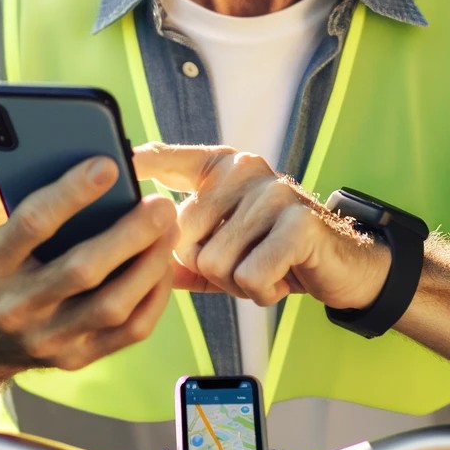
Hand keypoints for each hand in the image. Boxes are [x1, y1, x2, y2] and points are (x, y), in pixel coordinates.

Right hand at [0, 131, 179, 370]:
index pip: (34, 224)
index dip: (72, 193)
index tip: (108, 164)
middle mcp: (17, 307)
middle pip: (82, 270)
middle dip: (129, 234)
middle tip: (160, 203)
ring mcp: (48, 339)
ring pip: (112, 305)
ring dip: (149, 264)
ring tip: (171, 227)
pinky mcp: (76, 358)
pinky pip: (129, 331)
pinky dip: (154, 297)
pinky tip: (164, 263)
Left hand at [133, 143, 390, 309]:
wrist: (342, 266)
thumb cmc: (273, 253)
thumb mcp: (222, 249)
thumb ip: (178, 249)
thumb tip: (130, 253)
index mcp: (220, 167)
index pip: (167, 159)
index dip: (137, 162)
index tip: (106, 157)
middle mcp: (244, 169)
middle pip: (184, 238)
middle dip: (209, 269)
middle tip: (245, 262)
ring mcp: (273, 191)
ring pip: (215, 262)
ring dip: (238, 283)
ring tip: (265, 267)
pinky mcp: (297, 222)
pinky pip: (249, 276)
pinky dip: (262, 291)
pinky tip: (282, 277)